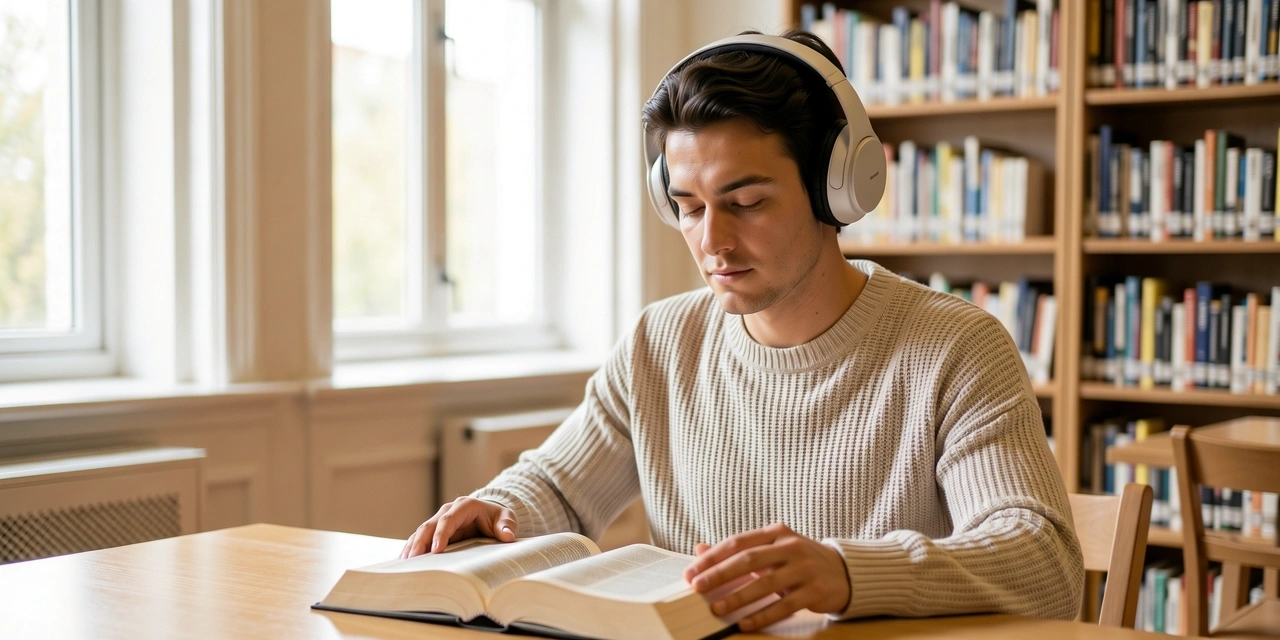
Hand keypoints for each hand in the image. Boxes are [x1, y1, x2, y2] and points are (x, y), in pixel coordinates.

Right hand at [399, 497, 516, 558]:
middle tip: (412, 560)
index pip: (449, 520)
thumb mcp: (506, 518)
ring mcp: (439, 520)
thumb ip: (507, 525)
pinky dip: (412, 549)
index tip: (435, 550)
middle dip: (420, 543)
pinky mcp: (435, 530)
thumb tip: (507, 535)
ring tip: (404, 564)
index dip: (441, 534)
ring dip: (412, 547)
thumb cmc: (498, 517)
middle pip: (429, 526)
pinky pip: (420, 539)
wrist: (490, 514)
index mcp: (464, 506)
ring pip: (421, 532)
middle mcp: (448, 511)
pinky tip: (404, 562)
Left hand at [683, 523, 850, 631]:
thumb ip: (738, 550)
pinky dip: (762, 615)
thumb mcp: (772, 549)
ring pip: (765, 584)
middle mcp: (790, 547)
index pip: (738, 543)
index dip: (713, 557)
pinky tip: (744, 623)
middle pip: (749, 560)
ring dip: (738, 597)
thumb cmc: (799, 560)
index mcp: (776, 533)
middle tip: (698, 587)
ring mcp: (804, 568)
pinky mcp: (815, 591)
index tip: (691, 572)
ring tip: (717, 608)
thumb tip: (699, 549)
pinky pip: (784, 606)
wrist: (844, 571)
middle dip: (720, 574)